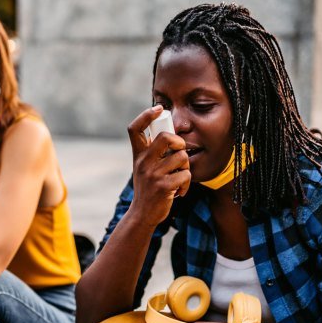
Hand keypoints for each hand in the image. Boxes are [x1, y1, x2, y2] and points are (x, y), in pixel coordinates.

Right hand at [127, 105, 190, 225]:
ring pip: (182, 157)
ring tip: (179, 176)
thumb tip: (172, 134)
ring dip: (186, 167)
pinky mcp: (163, 186)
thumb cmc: (148, 188)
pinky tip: (179, 190)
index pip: (135, 129)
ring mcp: (152, 174)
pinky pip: (185, 175)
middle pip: (166, 137)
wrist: (142, 214)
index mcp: (138, 155)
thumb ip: (153, 152)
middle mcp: (143, 162)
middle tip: (180, 151)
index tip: (158, 108)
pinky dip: (186, 183)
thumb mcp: (143, 168)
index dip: (146, 115)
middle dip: (179, 142)